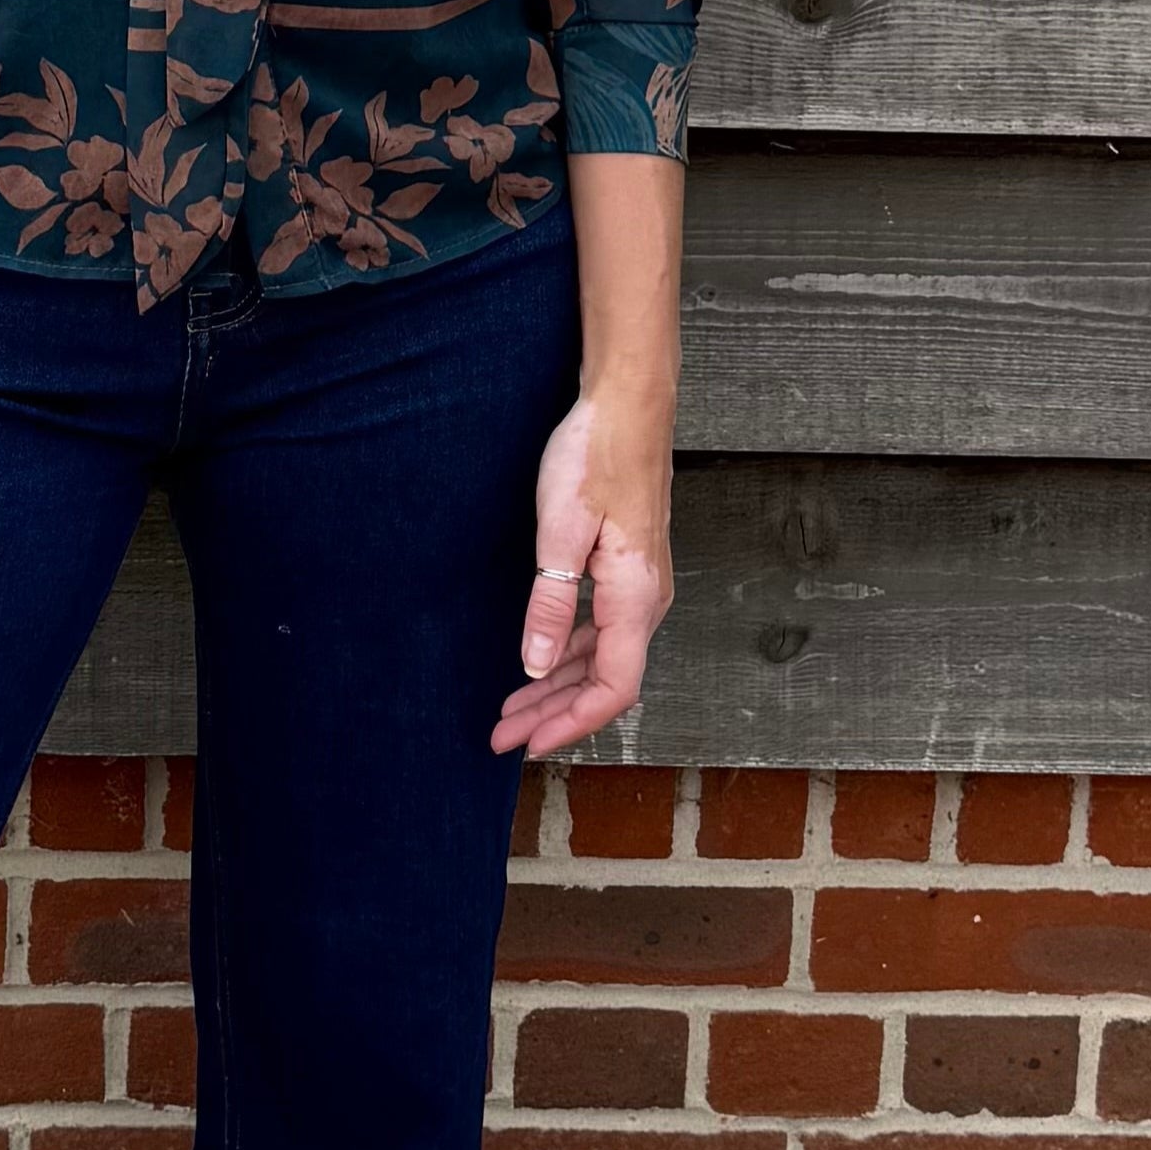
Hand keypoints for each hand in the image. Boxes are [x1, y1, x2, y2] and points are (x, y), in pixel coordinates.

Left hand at [490, 383, 674, 759]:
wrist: (628, 406)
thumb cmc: (594, 458)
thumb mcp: (559, 533)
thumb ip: (550, 605)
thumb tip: (534, 667)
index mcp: (635, 599)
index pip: (611, 690)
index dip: (569, 724)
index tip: (526, 744)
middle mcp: (647, 600)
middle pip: (605, 682)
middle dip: (554, 714)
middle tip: (503, 735)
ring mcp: (642, 586)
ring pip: (604, 658)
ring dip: (559, 687)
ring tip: (513, 707)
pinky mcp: (631, 570)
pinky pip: (605, 631)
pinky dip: (570, 654)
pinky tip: (540, 660)